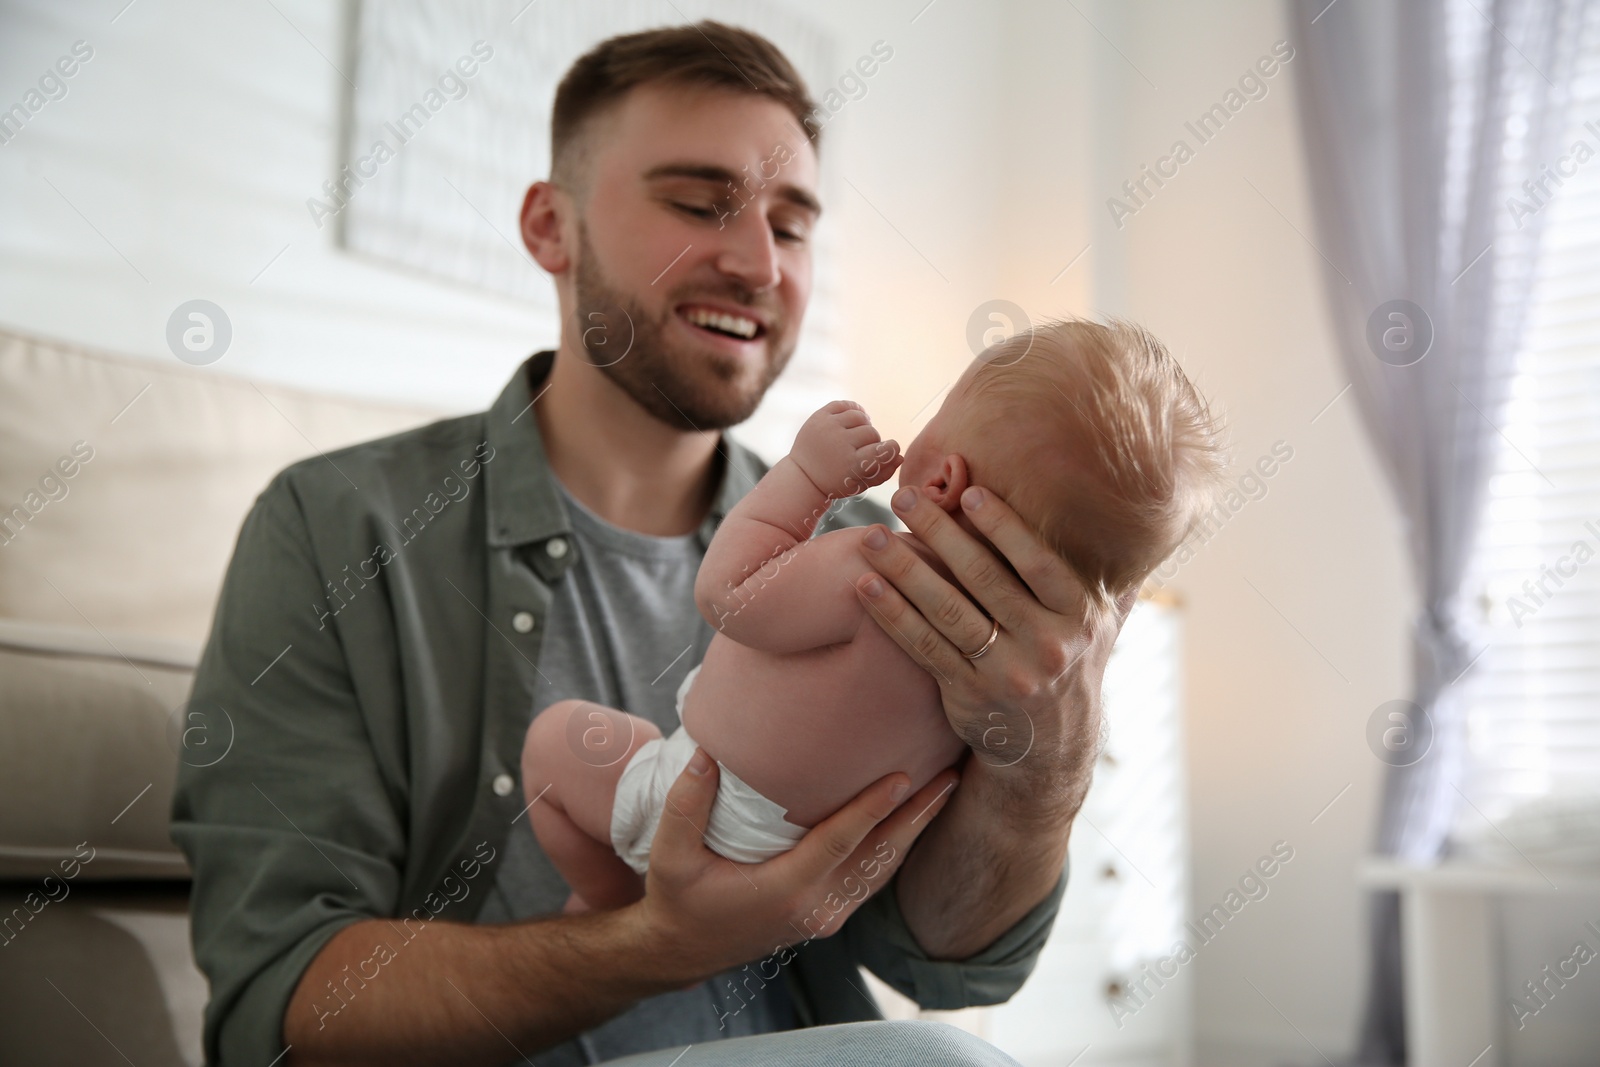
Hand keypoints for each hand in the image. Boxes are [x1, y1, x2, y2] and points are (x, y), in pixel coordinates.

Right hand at [628, 747, 958, 982]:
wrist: (683, 951)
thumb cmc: (678, 900)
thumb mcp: (670, 857)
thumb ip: (685, 806)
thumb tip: (707, 753)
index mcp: (785, 891)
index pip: (840, 844)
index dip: (872, 809)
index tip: (902, 777)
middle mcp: (817, 907)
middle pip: (880, 856)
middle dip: (918, 815)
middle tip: (951, 776)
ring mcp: (828, 915)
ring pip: (884, 869)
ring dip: (915, 829)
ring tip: (944, 789)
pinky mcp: (830, 914)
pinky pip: (874, 878)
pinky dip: (897, 847)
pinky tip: (912, 819)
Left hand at [791, 401, 900, 499]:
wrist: (803, 475)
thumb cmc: (837, 482)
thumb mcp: (861, 484)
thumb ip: (884, 472)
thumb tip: (901, 456)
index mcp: (851, 465)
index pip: (885, 449)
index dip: (891, 449)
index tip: (888, 451)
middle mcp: (839, 443)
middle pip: (872, 432)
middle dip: (872, 441)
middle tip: (863, 449)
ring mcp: (827, 427)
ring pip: (860, 416)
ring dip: (862, 426)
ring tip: (856, 437)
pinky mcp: (819, 416)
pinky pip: (844, 404)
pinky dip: (852, 410)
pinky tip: (851, 422)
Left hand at [853, 484, 1131, 817]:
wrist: (1050, 750)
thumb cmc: (1070, 665)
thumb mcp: (1104, 624)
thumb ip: (1112, 577)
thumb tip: (1146, 518)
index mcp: (1080, 616)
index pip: (1039, 561)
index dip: (1003, 525)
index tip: (969, 490)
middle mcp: (1047, 645)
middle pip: (984, 579)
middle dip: (941, 533)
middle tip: (905, 496)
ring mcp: (1006, 673)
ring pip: (948, 611)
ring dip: (905, 570)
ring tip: (871, 536)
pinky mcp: (968, 694)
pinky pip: (924, 647)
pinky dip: (892, 614)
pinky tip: (865, 586)